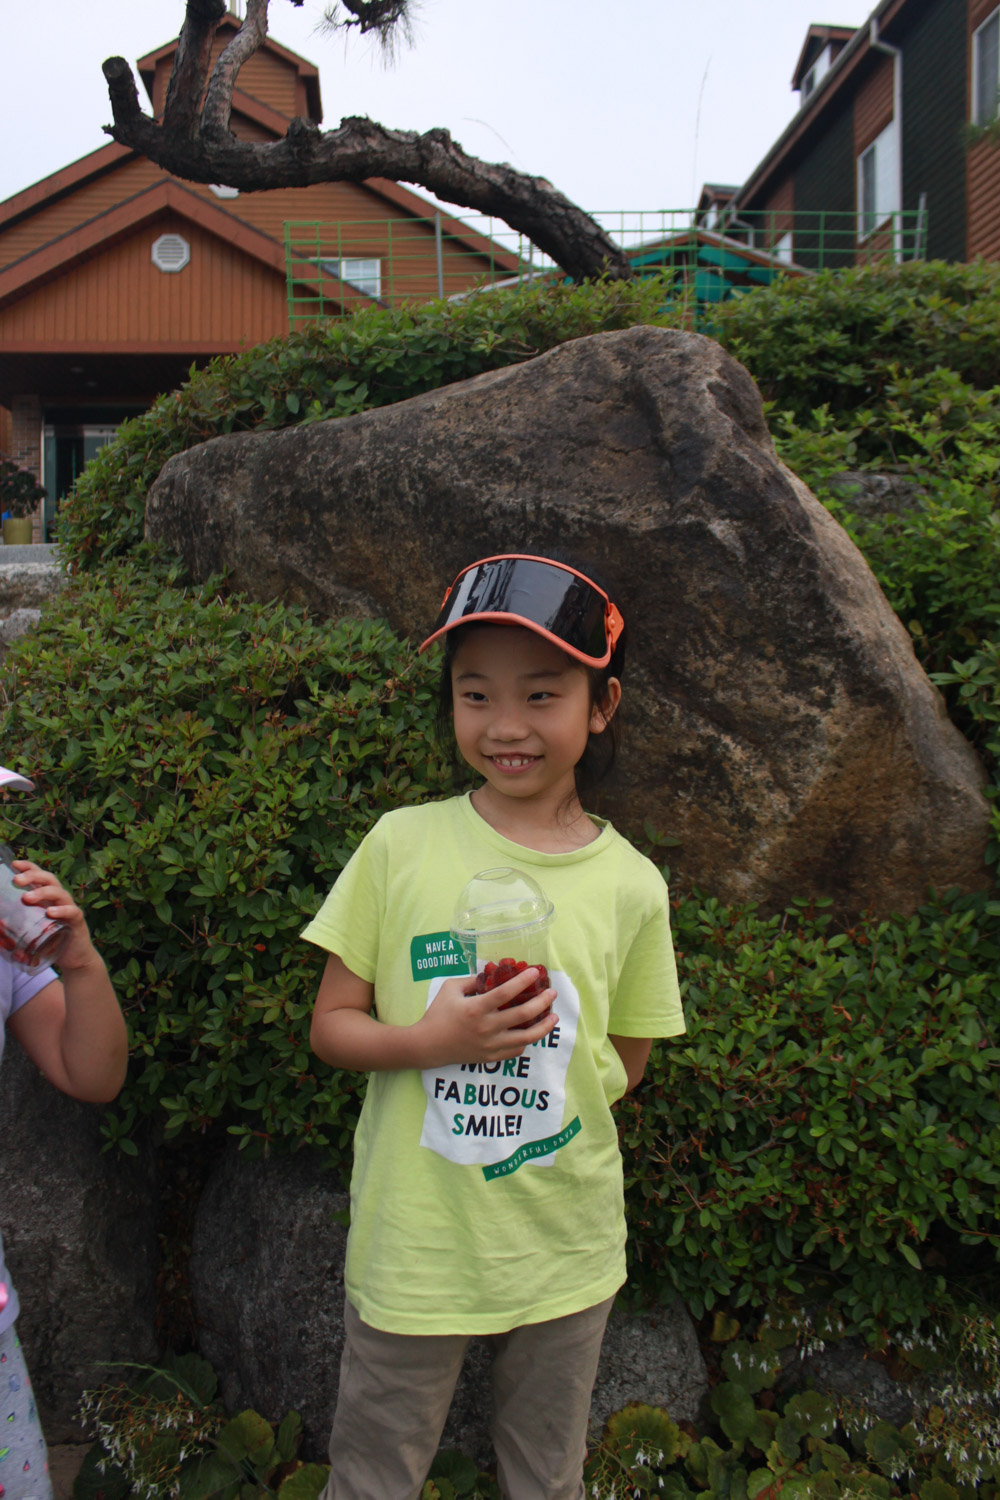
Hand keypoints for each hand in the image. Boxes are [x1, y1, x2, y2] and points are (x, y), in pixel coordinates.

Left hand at [11, 861, 97, 970]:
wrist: (73, 958)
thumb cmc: (51, 941)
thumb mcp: (32, 930)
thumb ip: (17, 929)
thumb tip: (0, 927)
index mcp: (48, 897)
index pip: (40, 876)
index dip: (29, 867)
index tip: (14, 864)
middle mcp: (59, 899)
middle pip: (49, 880)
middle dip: (33, 876)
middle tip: (17, 880)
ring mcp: (69, 909)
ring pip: (59, 893)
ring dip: (43, 892)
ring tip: (27, 898)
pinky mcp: (77, 922)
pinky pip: (71, 912)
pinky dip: (61, 910)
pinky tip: (50, 912)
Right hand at [413, 967, 557, 1066]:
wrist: (428, 1045)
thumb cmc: (438, 1014)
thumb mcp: (450, 989)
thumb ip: (472, 980)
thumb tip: (492, 973)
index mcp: (476, 1008)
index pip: (505, 993)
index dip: (523, 981)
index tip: (535, 972)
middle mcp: (487, 1027)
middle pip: (523, 1015)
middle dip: (542, 1002)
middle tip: (552, 993)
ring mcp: (490, 1044)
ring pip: (526, 1038)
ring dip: (544, 1027)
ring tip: (554, 1017)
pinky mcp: (491, 1057)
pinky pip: (516, 1051)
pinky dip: (527, 1041)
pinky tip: (532, 1032)